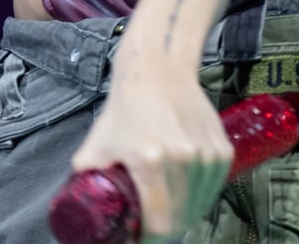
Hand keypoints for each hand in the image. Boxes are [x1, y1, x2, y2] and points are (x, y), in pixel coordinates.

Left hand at [70, 66, 231, 241]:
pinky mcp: (222, 149)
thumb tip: (76, 206)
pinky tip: (185, 191)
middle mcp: (184, 160)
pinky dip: (200, 196)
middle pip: (182, 219)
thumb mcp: (99, 141)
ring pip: (200, 205)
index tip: (140, 237)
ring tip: (167, 207)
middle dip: (166, 229)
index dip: (150, 239)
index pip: (161, 225)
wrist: (158, 70)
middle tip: (151, 226)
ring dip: (185, 214)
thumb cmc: (127, 106)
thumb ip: (86, 175)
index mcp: (151, 162)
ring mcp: (206, 155)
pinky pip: (213, 188)